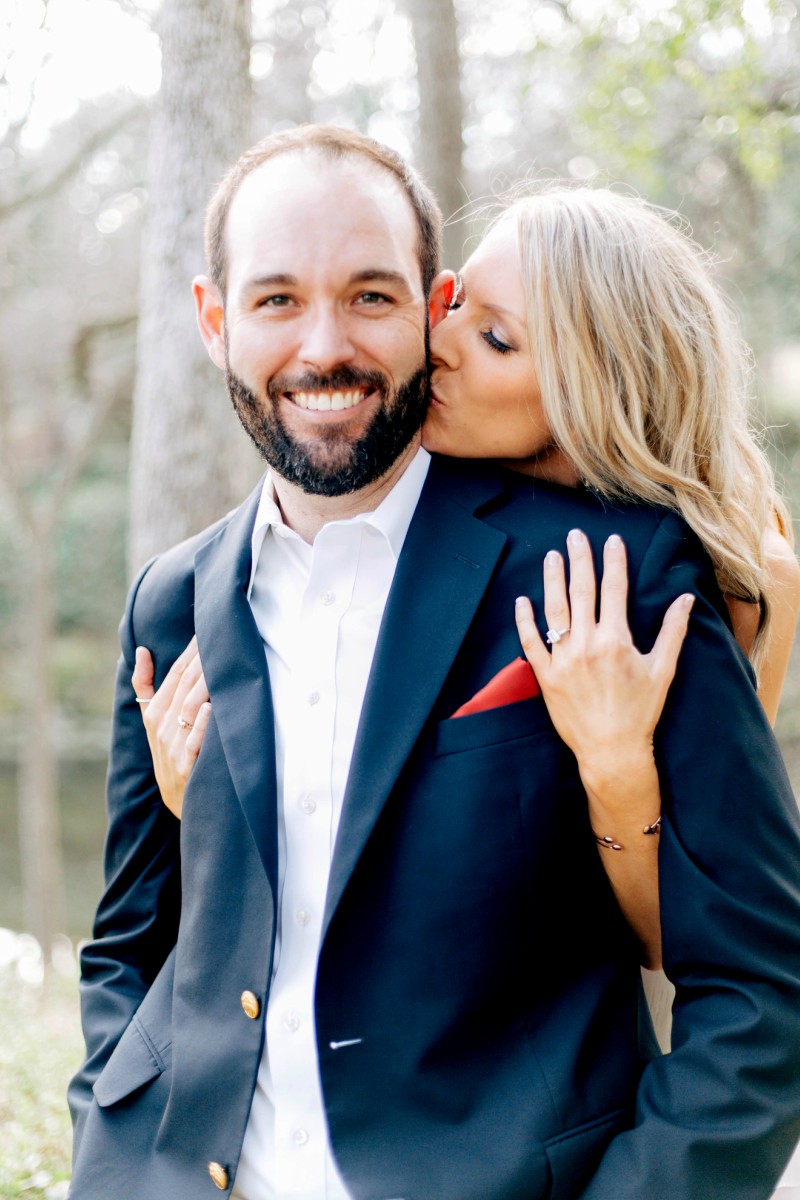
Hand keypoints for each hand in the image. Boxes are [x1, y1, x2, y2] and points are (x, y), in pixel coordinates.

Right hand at [131, 636, 210, 819]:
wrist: (180, 802)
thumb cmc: (171, 754)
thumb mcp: (153, 722)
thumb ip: (145, 687)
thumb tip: (141, 650)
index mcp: (154, 713)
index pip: (174, 672)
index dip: (191, 649)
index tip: (208, 626)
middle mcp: (160, 726)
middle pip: (184, 684)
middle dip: (202, 657)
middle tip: (221, 632)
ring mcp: (172, 746)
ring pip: (189, 707)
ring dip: (206, 682)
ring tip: (221, 659)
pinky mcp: (185, 765)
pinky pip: (194, 741)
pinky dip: (201, 724)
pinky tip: (211, 707)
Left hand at [514, 529, 694, 802]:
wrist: (612, 751)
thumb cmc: (641, 713)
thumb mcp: (662, 671)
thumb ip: (673, 631)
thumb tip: (686, 598)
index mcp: (616, 640)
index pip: (614, 589)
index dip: (613, 561)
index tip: (611, 539)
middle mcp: (587, 644)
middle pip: (581, 591)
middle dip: (580, 559)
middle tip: (575, 535)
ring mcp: (563, 660)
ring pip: (555, 610)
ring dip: (553, 580)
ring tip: (552, 556)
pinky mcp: (545, 676)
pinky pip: (531, 643)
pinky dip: (525, 621)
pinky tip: (522, 600)